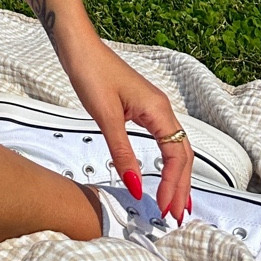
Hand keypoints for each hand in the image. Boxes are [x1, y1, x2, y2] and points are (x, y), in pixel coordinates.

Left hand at [64, 34, 194, 221]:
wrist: (77, 45)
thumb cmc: (90, 72)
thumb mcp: (105, 117)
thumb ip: (122, 153)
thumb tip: (136, 188)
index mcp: (158, 110)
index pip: (176, 155)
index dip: (174, 184)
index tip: (165, 208)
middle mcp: (162, 109)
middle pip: (182, 154)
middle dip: (181, 185)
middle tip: (175, 215)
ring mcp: (153, 108)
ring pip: (175, 147)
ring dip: (177, 176)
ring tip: (176, 202)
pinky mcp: (141, 108)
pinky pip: (163, 140)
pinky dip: (167, 161)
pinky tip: (163, 173)